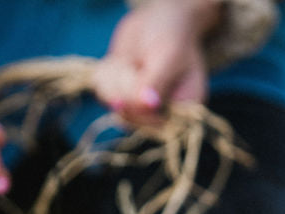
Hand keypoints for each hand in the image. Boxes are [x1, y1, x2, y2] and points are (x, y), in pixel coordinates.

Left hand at [92, 0, 219, 124]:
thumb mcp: (169, 55)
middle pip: (129, 115)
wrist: (155, 18)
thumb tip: (148, 105)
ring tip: (130, 60)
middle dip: (126, 85)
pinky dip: (106, 74)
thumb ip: (158, 82)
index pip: (155, 125)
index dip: (139, 106)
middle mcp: (160, 113)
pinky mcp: (118, 96)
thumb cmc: (171, 33)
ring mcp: (137, 106)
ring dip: (115, 76)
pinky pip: (100, 93)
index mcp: (184, 108)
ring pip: (111, 103)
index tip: (137, 76)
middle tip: (135, 63)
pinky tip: (120, 61)